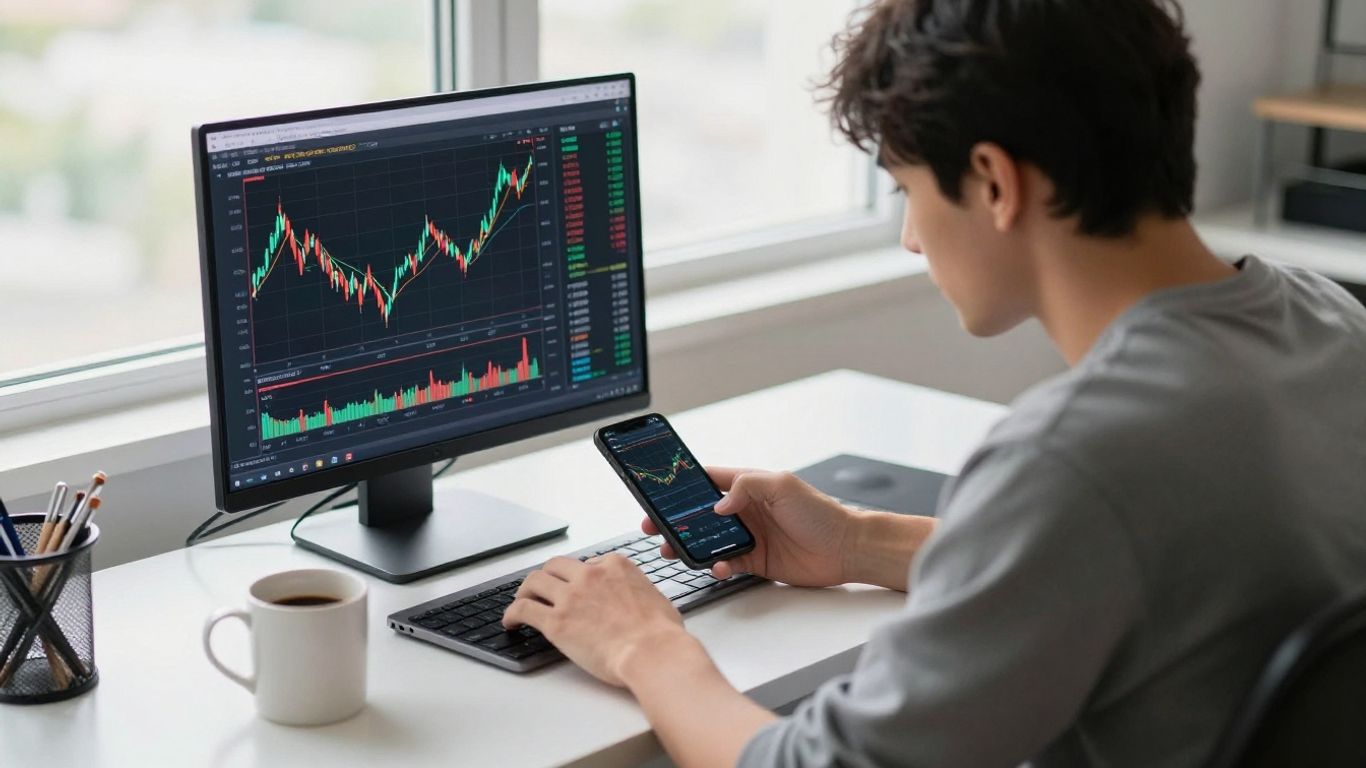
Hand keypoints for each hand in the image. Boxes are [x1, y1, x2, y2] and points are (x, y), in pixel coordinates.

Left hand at [504, 554, 688, 686]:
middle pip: (556, 566)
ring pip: (534, 581)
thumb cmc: (662, 634)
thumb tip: (639, 599)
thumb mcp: (657, 598)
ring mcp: (571, 596)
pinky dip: (512, 614)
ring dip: (525, 591)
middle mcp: (590, 574)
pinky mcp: (556, 621)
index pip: (589, 563)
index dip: (580, 577)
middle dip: (546, 576)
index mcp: (616, 566)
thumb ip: (640, 592)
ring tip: (521, 602)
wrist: (653, 652)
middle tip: (541, 589)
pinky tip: (510, 622)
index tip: (576, 588)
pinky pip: (524, 609)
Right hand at [644, 467, 856, 586]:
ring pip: (708, 541)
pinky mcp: (756, 562)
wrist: (847, 548)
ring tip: (673, 550)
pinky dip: (717, 567)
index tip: (659, 489)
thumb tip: (718, 506)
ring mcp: (750, 537)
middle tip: (653, 526)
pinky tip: (718, 567)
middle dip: (675, 520)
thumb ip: (746, 486)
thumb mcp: (782, 486)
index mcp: (749, 486)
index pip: (709, 480)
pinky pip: (727, 564)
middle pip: (700, 514)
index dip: (683, 484)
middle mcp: (746, 511)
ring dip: (689, 546)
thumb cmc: (821, 512)